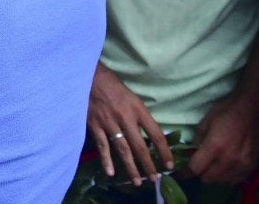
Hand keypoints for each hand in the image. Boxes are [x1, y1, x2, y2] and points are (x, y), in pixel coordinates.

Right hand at [87, 64, 173, 184]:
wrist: (89, 76)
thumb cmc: (112, 86)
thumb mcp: (131, 97)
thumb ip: (139, 115)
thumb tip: (150, 136)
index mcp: (137, 109)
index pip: (156, 134)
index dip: (164, 151)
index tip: (169, 164)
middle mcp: (125, 117)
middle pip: (140, 146)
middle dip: (148, 164)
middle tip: (154, 179)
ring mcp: (109, 122)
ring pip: (123, 149)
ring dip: (131, 167)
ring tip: (137, 182)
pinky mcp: (94, 125)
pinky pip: (102, 146)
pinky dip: (106, 160)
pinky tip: (111, 172)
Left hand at [188, 92, 258, 185]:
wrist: (252, 110)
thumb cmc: (226, 112)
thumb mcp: (205, 123)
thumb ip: (197, 141)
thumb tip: (191, 154)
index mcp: (214, 146)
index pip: (195, 169)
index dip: (185, 172)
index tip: (180, 173)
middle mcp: (228, 160)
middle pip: (207, 179)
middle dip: (200, 173)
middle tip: (199, 164)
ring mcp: (241, 165)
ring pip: (221, 182)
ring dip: (214, 176)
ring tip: (213, 165)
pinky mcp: (251, 167)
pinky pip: (235, 180)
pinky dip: (227, 177)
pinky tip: (225, 167)